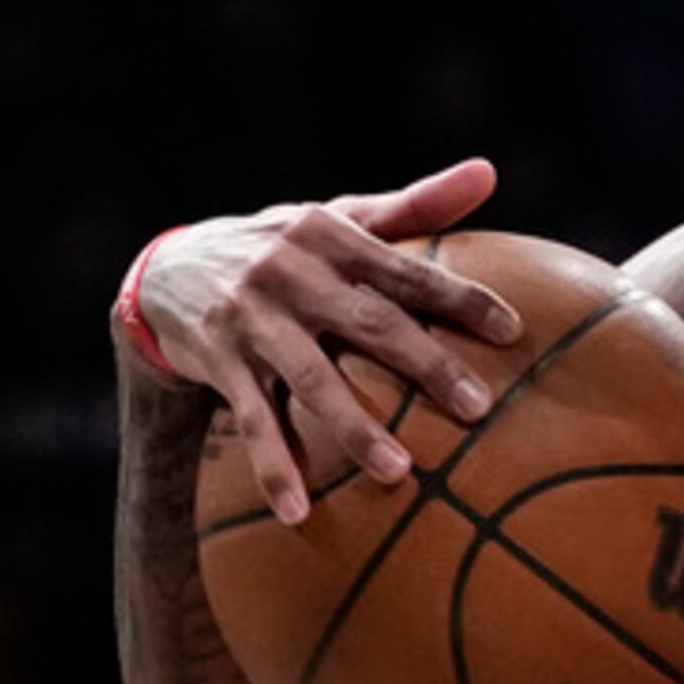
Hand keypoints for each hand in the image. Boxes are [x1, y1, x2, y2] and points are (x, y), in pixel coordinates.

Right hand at [128, 157, 520, 523]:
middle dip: (425, 364)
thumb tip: (488, 172)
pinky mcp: (220, 363)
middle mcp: (292, 274)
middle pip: (368, 323)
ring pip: (310, 378)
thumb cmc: (286, 248)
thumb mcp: (341, 219)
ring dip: (353, 427)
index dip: (459, 299)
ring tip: (399, 472)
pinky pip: (251, 421)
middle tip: (478, 407)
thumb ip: (416, 205)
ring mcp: (253, 321)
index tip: (513, 332)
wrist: (171, 269)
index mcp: (332, 238)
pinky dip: (274, 466)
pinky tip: (299, 511)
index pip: (406, 271)